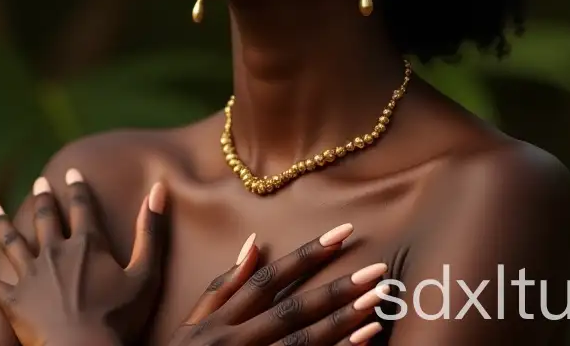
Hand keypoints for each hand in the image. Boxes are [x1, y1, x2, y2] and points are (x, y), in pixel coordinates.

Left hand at [0, 169, 166, 345]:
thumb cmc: (120, 319)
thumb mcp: (145, 274)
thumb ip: (151, 231)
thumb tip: (159, 189)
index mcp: (87, 245)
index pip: (82, 207)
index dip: (78, 188)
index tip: (72, 172)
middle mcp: (54, 253)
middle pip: (46, 218)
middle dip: (42, 199)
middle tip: (38, 183)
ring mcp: (29, 276)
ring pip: (10, 241)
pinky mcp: (11, 301)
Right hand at [169, 225, 386, 345]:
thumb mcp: (190, 326)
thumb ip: (222, 288)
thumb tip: (254, 243)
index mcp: (219, 321)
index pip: (267, 279)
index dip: (306, 255)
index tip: (343, 234)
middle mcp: (236, 342)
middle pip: (292, 310)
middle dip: (337, 289)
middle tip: (378, 271)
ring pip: (303, 342)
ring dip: (343, 322)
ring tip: (379, 302)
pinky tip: (365, 340)